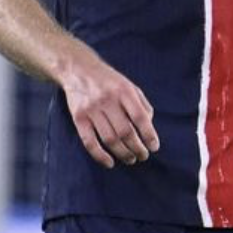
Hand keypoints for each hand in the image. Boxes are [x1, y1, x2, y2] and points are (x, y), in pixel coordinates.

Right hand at [61, 51, 158, 167]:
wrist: (78, 69)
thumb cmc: (109, 81)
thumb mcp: (129, 86)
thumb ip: (142, 105)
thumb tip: (149, 128)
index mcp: (124, 91)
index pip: (140, 117)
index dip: (149, 135)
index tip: (154, 147)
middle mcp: (108, 100)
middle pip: (125, 132)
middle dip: (137, 148)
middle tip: (143, 156)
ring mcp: (91, 109)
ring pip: (110, 139)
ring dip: (122, 153)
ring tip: (130, 159)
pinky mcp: (78, 118)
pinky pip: (89, 142)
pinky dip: (100, 156)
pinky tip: (110, 163)